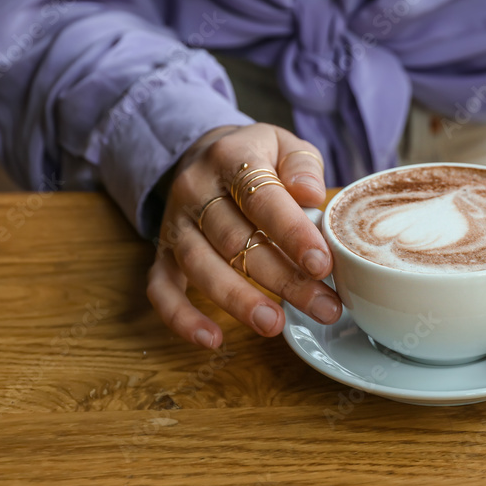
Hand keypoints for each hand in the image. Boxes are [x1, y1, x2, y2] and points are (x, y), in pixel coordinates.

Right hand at [146, 123, 341, 348]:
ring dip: (239, 301)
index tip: (322, 264)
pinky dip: (182, 318)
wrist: (204, 154)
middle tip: (324, 307)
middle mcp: (195, 191)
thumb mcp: (284, 145)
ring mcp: (175, 224)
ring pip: (201, 266)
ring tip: (276, 326)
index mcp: (231, 159)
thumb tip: (311, 193)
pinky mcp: (162, 252)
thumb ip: (302, 165)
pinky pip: (162, 288)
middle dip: (283, 279)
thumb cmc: (258, 158)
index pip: (262, 199)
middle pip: (236, 241)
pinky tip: (212, 340)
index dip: (292, 233)